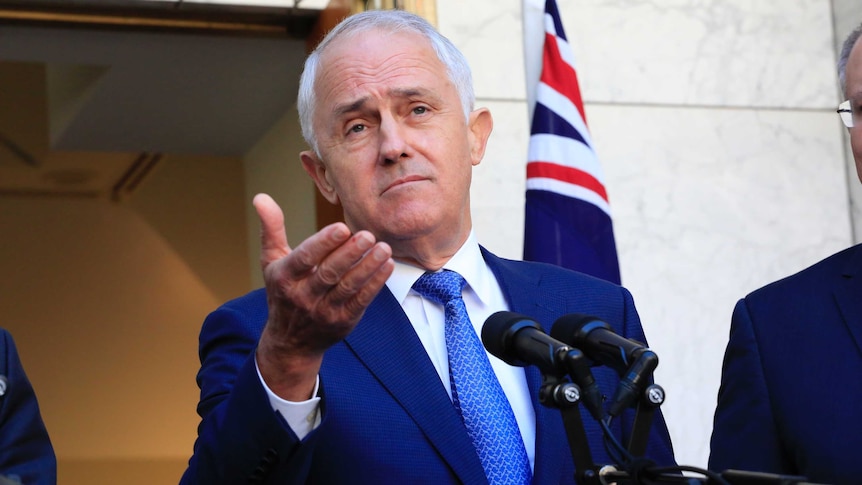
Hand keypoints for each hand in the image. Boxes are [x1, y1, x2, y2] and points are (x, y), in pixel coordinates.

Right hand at [253, 194, 393, 400]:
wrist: (290, 342)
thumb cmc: (283, 291)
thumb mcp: (271, 261)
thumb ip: (271, 228)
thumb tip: (260, 196)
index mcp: (284, 278)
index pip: (304, 259)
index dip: (323, 244)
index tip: (342, 227)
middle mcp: (302, 296)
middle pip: (329, 273)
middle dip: (350, 254)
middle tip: (367, 234)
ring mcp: (324, 311)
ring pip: (348, 287)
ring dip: (368, 267)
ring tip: (384, 248)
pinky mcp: (343, 321)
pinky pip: (361, 300)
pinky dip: (375, 283)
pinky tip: (387, 265)